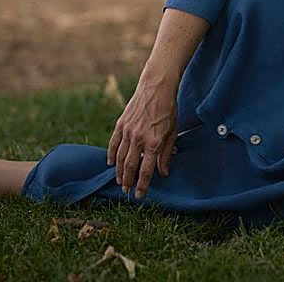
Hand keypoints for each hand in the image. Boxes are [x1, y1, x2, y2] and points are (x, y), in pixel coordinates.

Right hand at [106, 77, 177, 199]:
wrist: (156, 87)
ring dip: (119, 172)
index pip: (146, 170)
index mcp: (154, 142)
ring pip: (120, 157)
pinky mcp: (121, 124)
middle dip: (128, 182)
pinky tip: (111, 163)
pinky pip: (113, 143)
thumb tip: (163, 172)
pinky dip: (111, 155)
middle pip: (130, 166)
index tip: (139, 195)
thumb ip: (166, 153)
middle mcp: (139, 138)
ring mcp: (128, 131)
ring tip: (120, 181)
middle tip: (127, 191)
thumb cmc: (168, 109)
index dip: (142, 185)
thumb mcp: (173, 132)